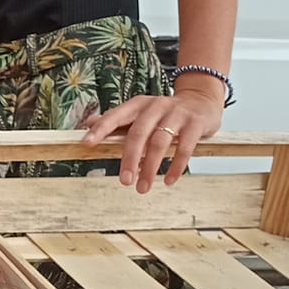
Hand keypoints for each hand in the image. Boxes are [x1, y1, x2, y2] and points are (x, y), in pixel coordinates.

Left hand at [80, 89, 224, 190]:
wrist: (201, 100)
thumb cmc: (165, 113)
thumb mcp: (141, 113)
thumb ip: (118, 121)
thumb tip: (89, 124)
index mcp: (138, 105)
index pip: (116, 116)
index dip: (101, 129)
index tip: (87, 144)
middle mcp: (155, 106)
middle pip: (138, 133)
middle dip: (129, 158)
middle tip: (124, 181)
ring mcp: (176, 114)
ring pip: (160, 142)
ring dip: (150, 167)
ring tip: (143, 187)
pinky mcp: (195, 123)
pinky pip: (184, 147)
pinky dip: (176, 166)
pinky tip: (169, 180)